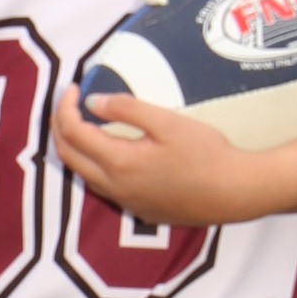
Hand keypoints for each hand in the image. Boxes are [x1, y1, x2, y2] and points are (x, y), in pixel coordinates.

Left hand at [50, 86, 279, 227]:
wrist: (235, 192)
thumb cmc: (207, 153)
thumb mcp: (167, 122)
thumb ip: (127, 109)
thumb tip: (92, 102)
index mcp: (119, 163)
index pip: (73, 133)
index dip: (66, 107)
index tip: (74, 87)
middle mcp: (115, 188)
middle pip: (69, 157)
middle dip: (61, 128)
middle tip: (68, 104)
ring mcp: (126, 203)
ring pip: (83, 175)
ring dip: (75, 149)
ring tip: (82, 124)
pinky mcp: (139, 210)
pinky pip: (102, 187)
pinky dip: (92, 164)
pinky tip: (107, 151)